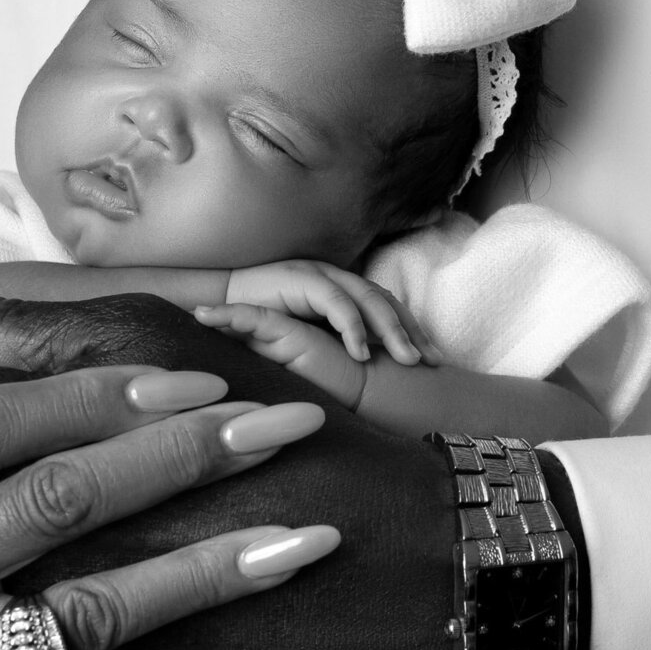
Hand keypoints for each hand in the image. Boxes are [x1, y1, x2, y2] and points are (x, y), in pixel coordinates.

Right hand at [225, 260, 439, 365]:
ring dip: (392, 331)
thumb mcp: (305, 336)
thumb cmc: (257, 323)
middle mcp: (337, 278)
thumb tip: (362, 374)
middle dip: (414, 333)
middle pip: (388, 303)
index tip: (433, 363)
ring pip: (370, 300)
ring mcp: (320, 275)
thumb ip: (331, 345)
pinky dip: (353, 327)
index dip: (412, 333)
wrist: (216, 299)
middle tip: (433, 363)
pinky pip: (336, 303)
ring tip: (409, 360)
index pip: (388, 309)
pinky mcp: (301, 279)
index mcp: (342, 290)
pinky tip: (362, 353)